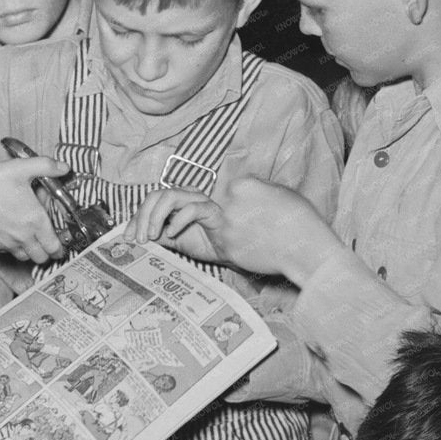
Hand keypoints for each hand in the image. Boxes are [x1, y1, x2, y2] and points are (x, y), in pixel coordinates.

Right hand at [0, 158, 69, 262]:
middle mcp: (23, 236)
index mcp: (35, 221)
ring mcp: (6, 243)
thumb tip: (64, 168)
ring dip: (31, 251)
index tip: (61, 241)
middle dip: (48, 252)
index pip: (55, 247)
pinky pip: (8, 252)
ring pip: (25, 257)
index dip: (61, 247)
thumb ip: (47, 166)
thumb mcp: (22, 167)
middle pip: (42, 258)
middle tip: (47, 241)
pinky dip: (13, 248)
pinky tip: (11, 233)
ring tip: (30, 237)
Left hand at [131, 177, 343, 283]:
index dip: (158, 215)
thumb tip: (201, 230)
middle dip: (144, 214)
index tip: (143, 234)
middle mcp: (226, 193)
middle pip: (170, 194)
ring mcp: (225, 207)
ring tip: (143, 238)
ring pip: (173, 198)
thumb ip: (234, 219)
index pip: (186, 198)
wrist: (308, 250)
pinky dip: (177, 220)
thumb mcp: (261, 221)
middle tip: (131, 237)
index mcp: (233, 189)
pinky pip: (194, 211)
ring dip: (151, 217)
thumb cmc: (292, 237)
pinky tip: (169, 235)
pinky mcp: (226, 223)